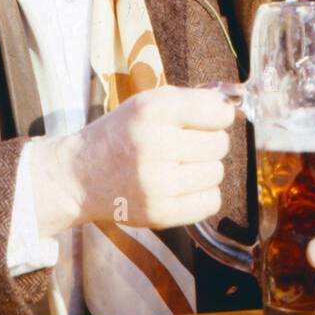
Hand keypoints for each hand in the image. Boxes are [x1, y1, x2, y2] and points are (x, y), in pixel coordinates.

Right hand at [33, 86, 234, 234]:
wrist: (79, 176)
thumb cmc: (120, 134)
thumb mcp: (147, 103)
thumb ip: (192, 100)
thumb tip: (235, 107)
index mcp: (152, 111)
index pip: (218, 113)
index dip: (218, 116)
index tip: (206, 119)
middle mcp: (155, 145)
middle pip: (220, 145)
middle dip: (209, 142)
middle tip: (186, 144)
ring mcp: (157, 183)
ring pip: (217, 173)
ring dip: (205, 168)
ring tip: (179, 165)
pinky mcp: (159, 214)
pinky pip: (211, 202)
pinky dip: (203, 194)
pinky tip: (181, 186)